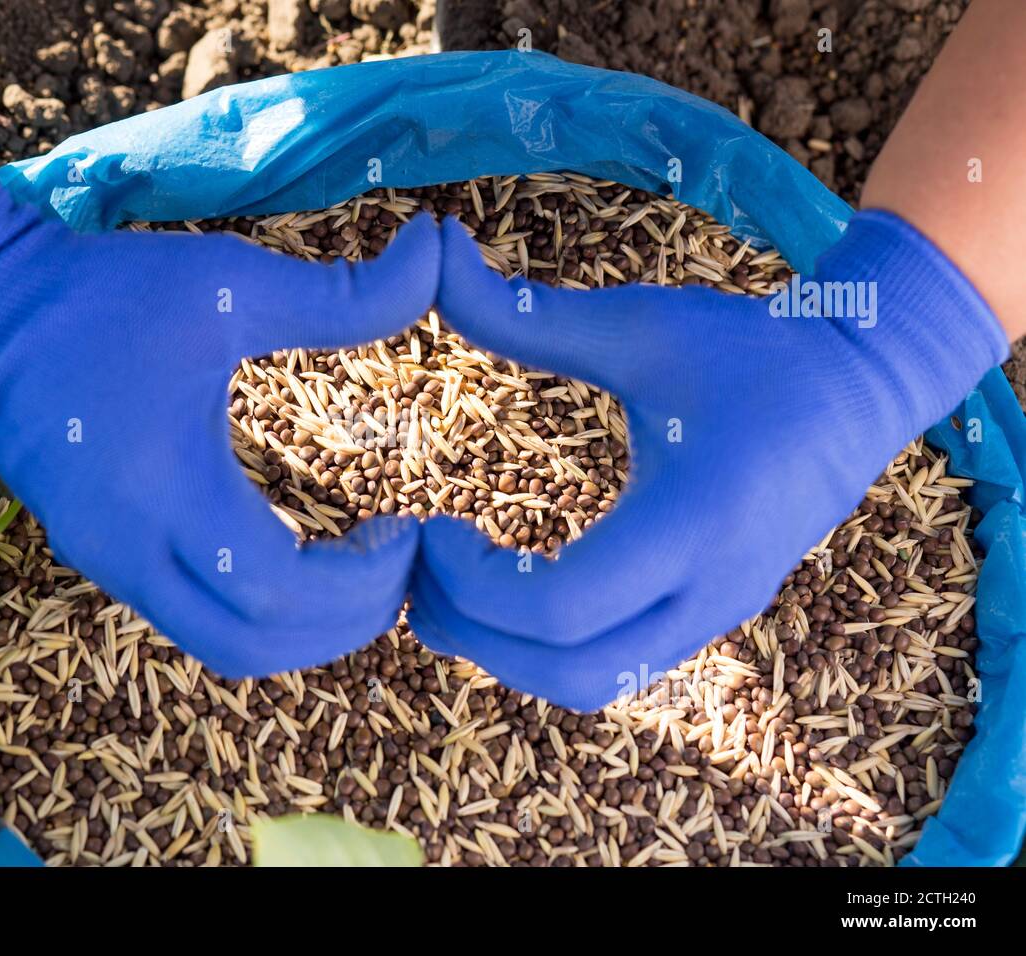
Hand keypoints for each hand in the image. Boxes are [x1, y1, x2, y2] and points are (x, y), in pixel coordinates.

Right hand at [0, 144, 441, 676]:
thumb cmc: (103, 294)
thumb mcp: (228, 284)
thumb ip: (342, 293)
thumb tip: (437, 258)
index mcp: (168, 490)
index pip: (280, 590)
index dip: (362, 583)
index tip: (408, 533)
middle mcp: (131, 548)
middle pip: (251, 647)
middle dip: (343, 628)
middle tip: (399, 574)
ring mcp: (107, 561)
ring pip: (219, 645)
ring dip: (300, 630)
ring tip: (360, 574)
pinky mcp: (98, 555)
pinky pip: (191, 618)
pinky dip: (257, 613)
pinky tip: (300, 563)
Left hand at [409, 213, 1006, 710]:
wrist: (860, 387)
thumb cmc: (751, 350)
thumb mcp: (641, 324)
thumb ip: (527, 310)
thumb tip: (432, 249)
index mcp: (694, 519)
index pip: (561, 606)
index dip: (471, 584)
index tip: (426, 528)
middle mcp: (712, 588)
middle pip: (571, 674)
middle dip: (476, 637)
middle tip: (419, 574)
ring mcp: (717, 613)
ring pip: (594, 684)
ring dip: (507, 653)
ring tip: (448, 588)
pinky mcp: (711, 615)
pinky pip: (617, 665)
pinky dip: (547, 648)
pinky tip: (503, 592)